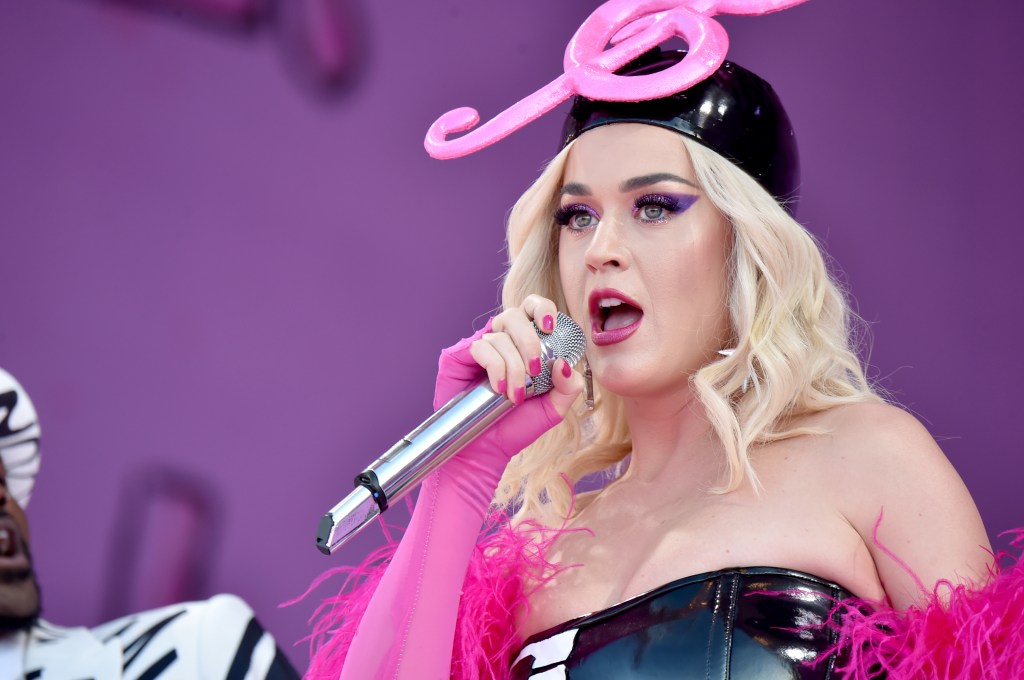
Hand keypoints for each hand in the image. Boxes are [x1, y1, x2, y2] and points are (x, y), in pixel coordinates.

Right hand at [432, 297, 583, 500]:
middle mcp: (501, 340)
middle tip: (535, 370)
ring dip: (513, 365)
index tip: (550, 328)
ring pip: (499, 334)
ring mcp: (478, 347)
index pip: (532, 309)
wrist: (487, 449)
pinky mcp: (458, 356)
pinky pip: (480, 347)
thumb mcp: (553, 408)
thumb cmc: (517, 426)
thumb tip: (564, 363)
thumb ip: (568, 387)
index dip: (542, 309)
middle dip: (529, 339)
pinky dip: (495, 367)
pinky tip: (498, 388)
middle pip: (514, 314)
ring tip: (515, 395)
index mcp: (525, 344)